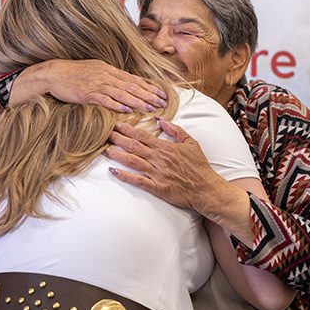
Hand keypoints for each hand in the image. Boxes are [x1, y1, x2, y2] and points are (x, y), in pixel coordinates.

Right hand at [11, 60, 167, 111]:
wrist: (52, 73)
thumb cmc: (73, 74)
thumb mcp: (95, 71)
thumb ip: (110, 77)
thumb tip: (126, 83)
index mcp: (109, 70)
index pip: (133, 79)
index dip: (149, 87)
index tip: (161, 94)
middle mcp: (105, 76)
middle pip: (131, 86)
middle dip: (148, 95)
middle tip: (162, 102)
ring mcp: (96, 84)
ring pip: (122, 93)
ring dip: (138, 101)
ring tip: (150, 107)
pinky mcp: (86, 93)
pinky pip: (104, 99)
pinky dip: (116, 104)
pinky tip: (127, 109)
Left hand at [105, 120, 219, 209]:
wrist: (206, 189)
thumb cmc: (200, 166)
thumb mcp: (191, 143)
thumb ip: (176, 131)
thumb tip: (161, 120)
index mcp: (165, 148)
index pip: (142, 135)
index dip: (127, 129)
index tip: (115, 124)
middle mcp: (158, 159)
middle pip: (133, 146)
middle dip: (117, 139)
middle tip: (103, 133)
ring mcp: (157, 173)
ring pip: (132, 161)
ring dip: (117, 155)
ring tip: (105, 149)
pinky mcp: (157, 187)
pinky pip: (137, 180)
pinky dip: (124, 176)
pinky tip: (113, 171)